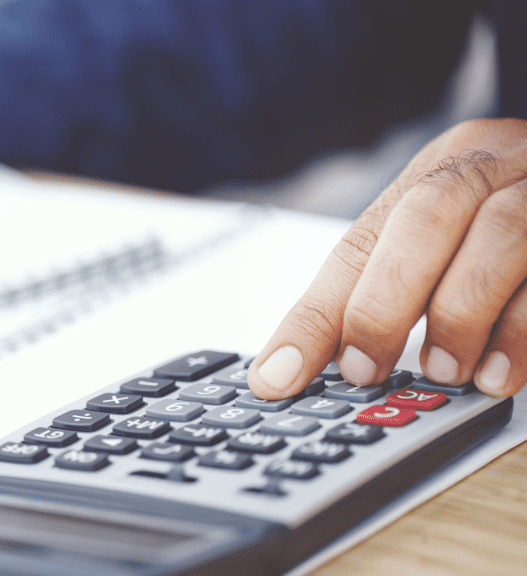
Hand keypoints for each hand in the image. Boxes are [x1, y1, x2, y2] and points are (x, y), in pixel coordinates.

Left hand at [249, 118, 526, 398]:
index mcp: (437, 171)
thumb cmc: (516, 225)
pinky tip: (502, 373)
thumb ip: (396, 286)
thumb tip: (330, 364)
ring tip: (443, 372)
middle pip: (424, 218)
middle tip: (366, 370)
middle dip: (383, 304)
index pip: (356, 245)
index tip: (275, 379)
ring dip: (460, 315)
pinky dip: (523, 330)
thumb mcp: (449, 241)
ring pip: (499, 235)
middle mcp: (492, 165)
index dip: (312, 318)